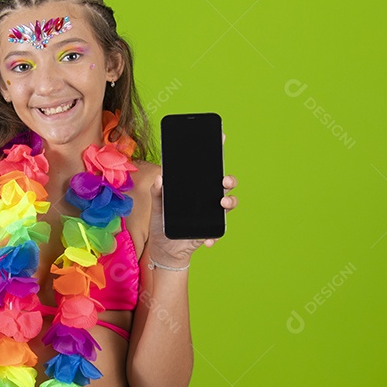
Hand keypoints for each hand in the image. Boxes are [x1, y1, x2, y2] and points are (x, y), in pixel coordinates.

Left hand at [147, 131, 236, 265]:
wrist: (164, 248)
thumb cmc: (162, 222)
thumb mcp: (156, 205)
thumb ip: (157, 192)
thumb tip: (160, 178)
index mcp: (194, 186)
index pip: (207, 166)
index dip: (216, 151)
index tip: (221, 138)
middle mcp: (207, 196)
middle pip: (224, 183)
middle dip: (229, 178)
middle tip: (224, 179)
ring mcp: (212, 212)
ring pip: (229, 203)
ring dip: (230, 201)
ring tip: (222, 202)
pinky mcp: (211, 229)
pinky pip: (219, 229)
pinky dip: (214, 235)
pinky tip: (207, 240)